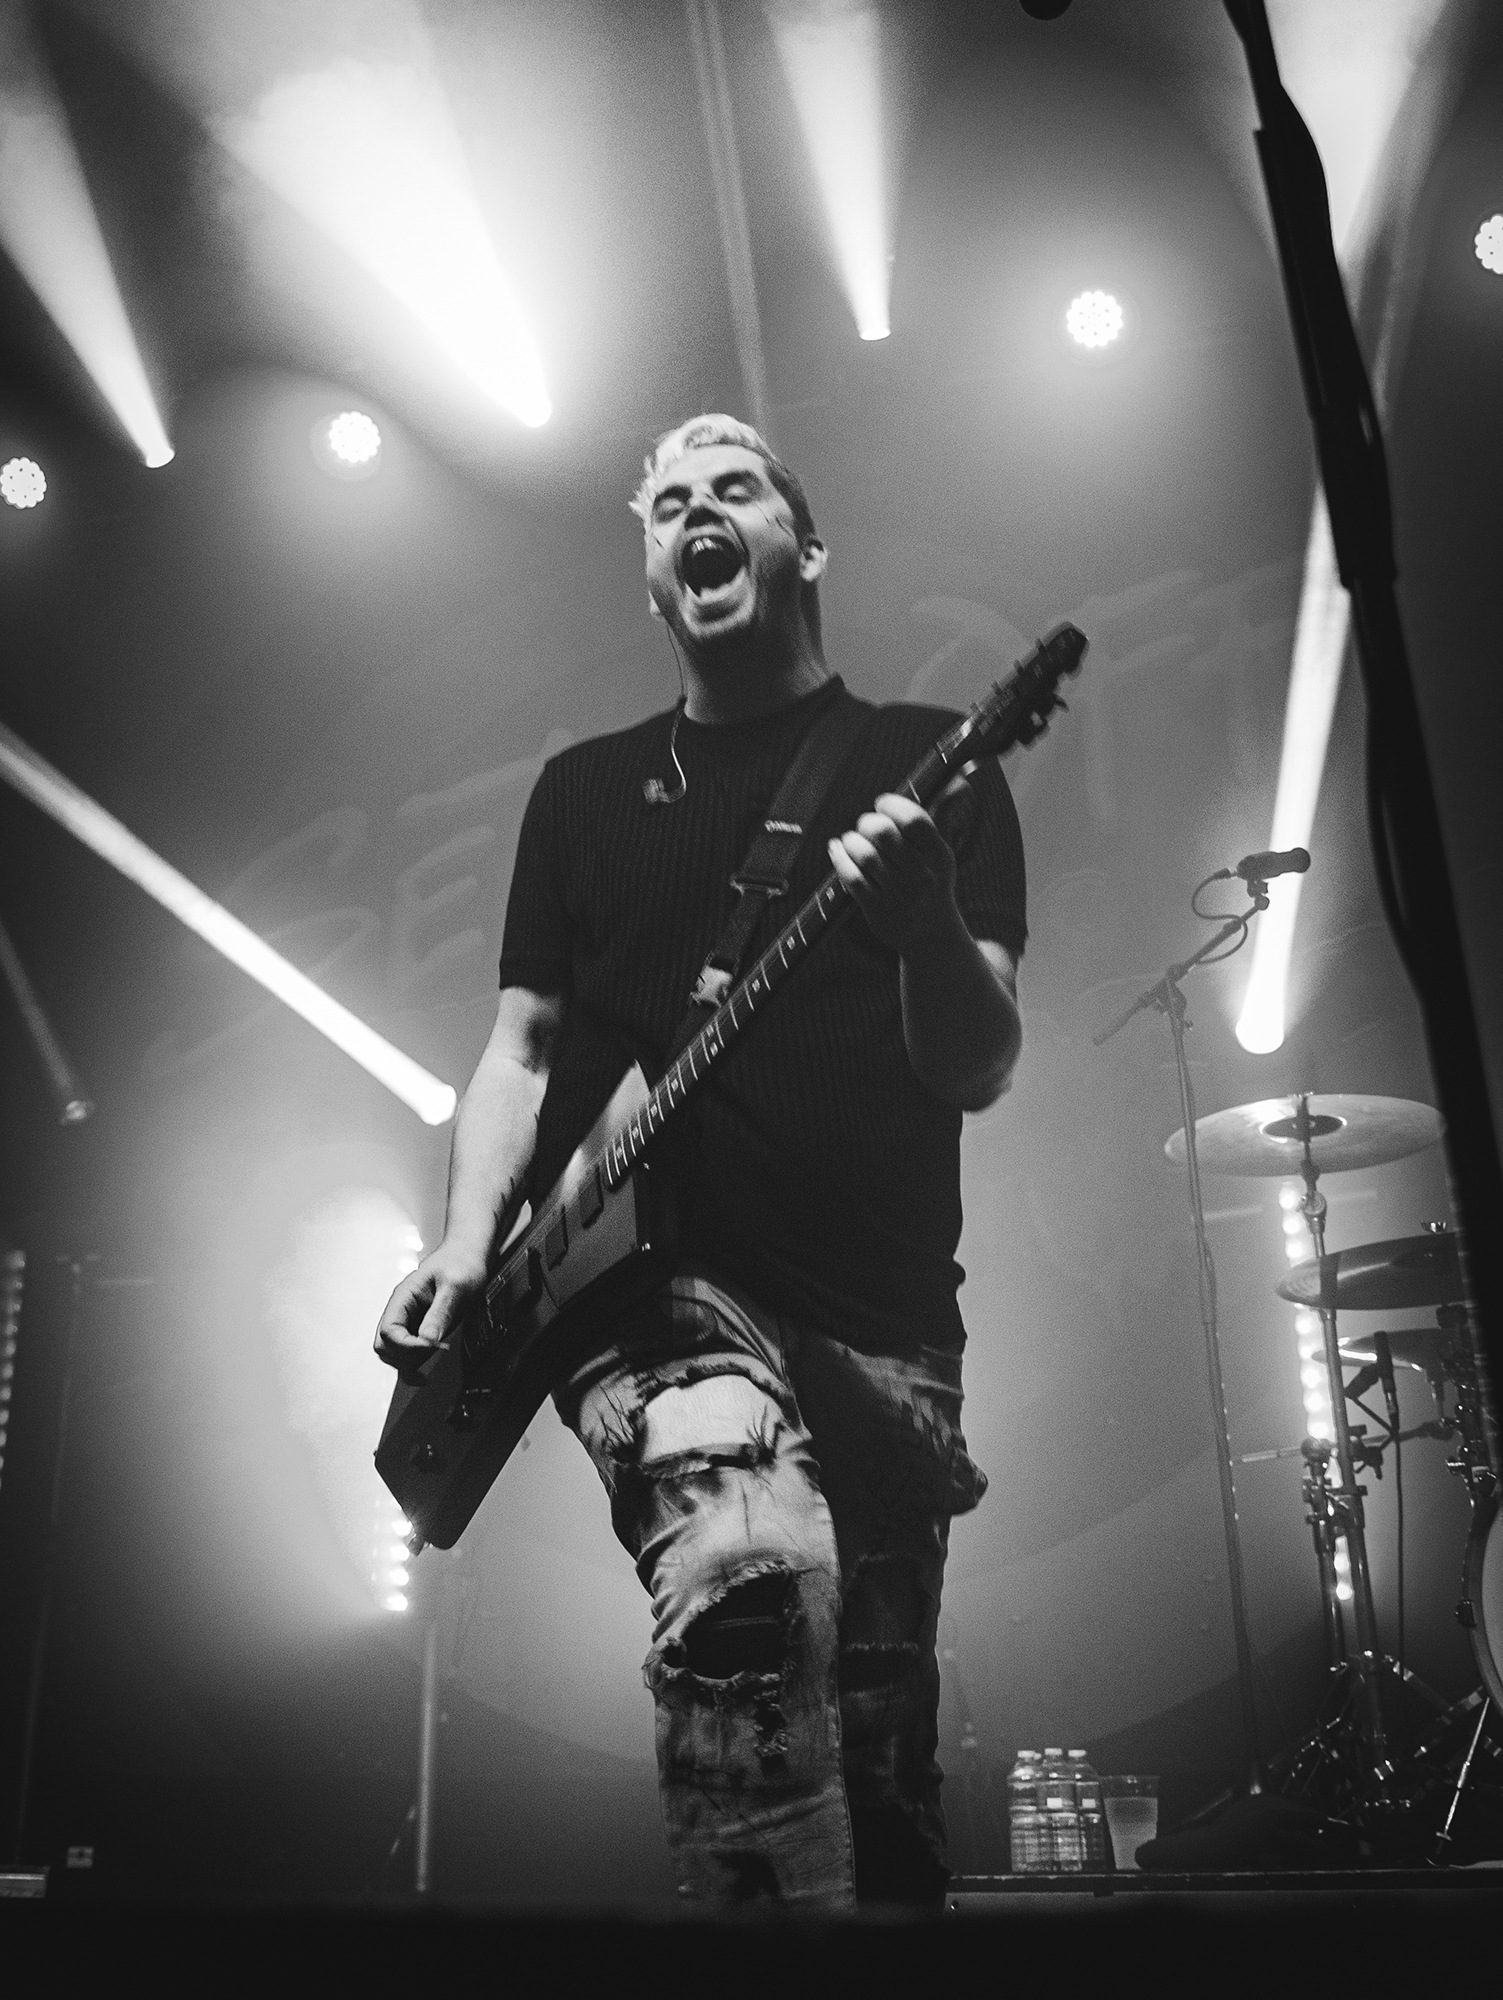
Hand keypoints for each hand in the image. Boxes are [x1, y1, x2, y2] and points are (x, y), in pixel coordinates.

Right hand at [374, 1240, 489, 1366]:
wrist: (468, 1255)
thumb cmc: (461, 1263)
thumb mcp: (455, 1285)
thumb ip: (441, 1312)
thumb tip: (428, 1340)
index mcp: (404, 1296)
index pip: (389, 1331)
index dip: (408, 1345)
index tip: (433, 1345)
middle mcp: (401, 1310)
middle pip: (384, 1345)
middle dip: (405, 1356)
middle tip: (432, 1352)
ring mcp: (408, 1321)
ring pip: (393, 1353)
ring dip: (409, 1362)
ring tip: (430, 1362)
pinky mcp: (419, 1329)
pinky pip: (407, 1353)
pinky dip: (412, 1365)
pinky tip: (423, 1374)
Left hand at [827, 785, 966, 955]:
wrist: (932, 935)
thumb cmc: (932, 883)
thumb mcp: (942, 853)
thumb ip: (942, 817)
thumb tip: (957, 782)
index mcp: (938, 854)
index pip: (914, 820)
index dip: (892, 805)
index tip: (883, 804)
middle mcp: (921, 874)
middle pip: (884, 834)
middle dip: (867, 822)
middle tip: (865, 825)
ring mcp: (900, 894)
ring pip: (865, 855)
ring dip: (851, 841)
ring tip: (850, 839)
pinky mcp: (879, 910)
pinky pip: (852, 879)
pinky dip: (840, 859)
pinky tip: (837, 850)